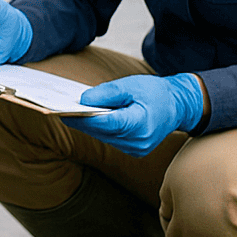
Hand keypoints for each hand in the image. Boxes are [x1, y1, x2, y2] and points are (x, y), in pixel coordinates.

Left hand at [63, 74, 203, 156]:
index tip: (61, 111)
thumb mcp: (131, 85)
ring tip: (68, 110)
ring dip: (88, 124)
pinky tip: (88, 116)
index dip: (81, 117)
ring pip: (102, 136)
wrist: (177, 107)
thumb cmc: (155, 93)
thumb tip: (83, 101)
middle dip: (80, 119)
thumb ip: (106, 93)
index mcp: (140, 124)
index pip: (104, 123)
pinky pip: (109, 138)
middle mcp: (137, 142)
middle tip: (58, 108)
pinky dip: (99, 128)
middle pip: (100, 131)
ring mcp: (135, 149)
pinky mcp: (133, 151)